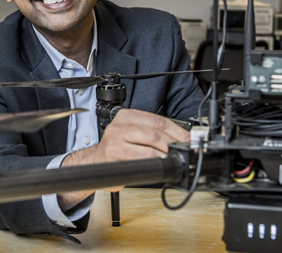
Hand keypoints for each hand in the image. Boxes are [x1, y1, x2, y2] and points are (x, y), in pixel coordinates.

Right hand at [58, 109, 189, 205]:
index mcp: (126, 116)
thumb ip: (151, 132)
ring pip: (148, 147)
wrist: (94, 162)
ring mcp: (115, 142)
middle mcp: (119, 126)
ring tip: (173, 158)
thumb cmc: (117, 147)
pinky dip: (153, 163)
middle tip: (182, 150)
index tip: (187, 139)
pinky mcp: (113, 157)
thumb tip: (179, 138)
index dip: (176, 131)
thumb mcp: (132, 132)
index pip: (157, 121)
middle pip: (154, 133)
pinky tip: (160, 164)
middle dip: (172, 143)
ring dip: (165, 154)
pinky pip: (139, 161)